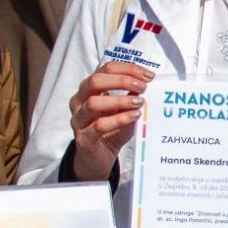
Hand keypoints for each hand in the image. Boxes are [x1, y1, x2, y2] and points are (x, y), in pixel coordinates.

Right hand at [70, 61, 153, 180]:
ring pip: (94, 103)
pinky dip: (118, 119)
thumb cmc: (112, 130)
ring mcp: (78, 119)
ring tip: (139, 102)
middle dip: (122, 80)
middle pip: (95, 81)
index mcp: (89, 89)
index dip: (128, 69)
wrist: (98, 158)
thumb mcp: (124, 110)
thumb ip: (131, 96)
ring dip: (120, 100)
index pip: (106, 69)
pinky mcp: (83, 138)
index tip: (148, 75)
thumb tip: (145, 83)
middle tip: (143, 87)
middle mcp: (79, 101)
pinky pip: (99, 125)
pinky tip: (134, 116)